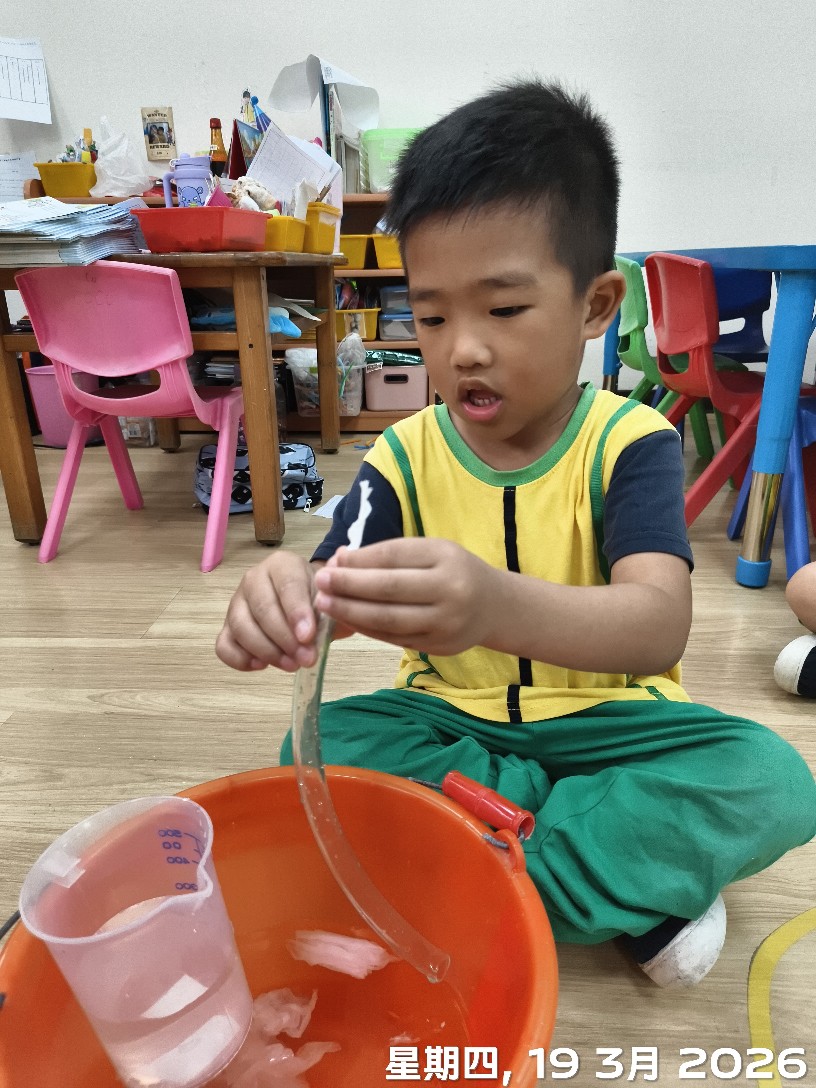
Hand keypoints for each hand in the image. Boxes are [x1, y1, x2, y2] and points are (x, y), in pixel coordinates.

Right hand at [215, 552, 320, 671]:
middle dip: (284, 638)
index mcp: (282, 565)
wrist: (309, 604)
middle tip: (305, 659)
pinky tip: (262, 666)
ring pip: (240, 626)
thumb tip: (332, 607)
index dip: (296, 612)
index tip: (308, 637)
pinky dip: (239, 659)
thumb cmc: (319, 599)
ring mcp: (237, 603)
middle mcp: (254, 579)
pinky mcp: (227, 627)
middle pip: (262, 608)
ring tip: (291, 665)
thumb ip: (332, 604)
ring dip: (266, 651)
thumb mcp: (332, 597)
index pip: (287, 585)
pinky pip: (224, 645)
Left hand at [312, 538, 499, 654]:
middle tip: (320, 583)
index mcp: (446, 559)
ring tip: (325, 604)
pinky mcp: (438, 646)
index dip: (360, 561)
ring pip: (389, 620)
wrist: (494, 607)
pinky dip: (367, 628)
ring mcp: (445, 623)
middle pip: (389, 590)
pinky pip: (394, 638)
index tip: (333, 561)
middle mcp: (449, 591)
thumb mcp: (430, 552)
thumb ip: (388, 555)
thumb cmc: (454, 571)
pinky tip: (347, 619)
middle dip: (349, 587)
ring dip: (351, 612)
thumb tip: (341, 559)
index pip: (394, 558)